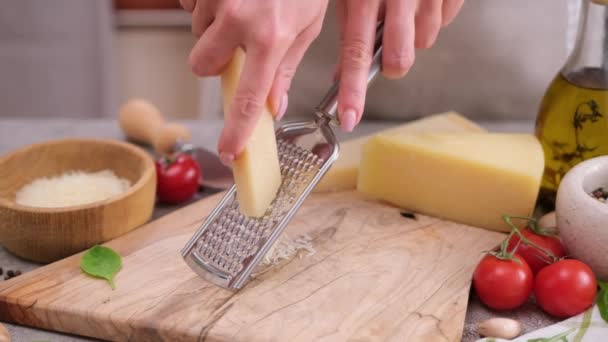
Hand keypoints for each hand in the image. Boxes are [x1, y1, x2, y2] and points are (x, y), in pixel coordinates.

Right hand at [180, 0, 328, 163]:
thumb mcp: (307, 24)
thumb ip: (286, 68)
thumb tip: (273, 106)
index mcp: (271, 37)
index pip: (246, 99)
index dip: (236, 131)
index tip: (229, 151)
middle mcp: (238, 19)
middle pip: (202, 65)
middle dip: (215, 61)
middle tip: (237, 45)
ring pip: (196, 32)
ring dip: (214, 28)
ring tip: (242, 7)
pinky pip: (189, 4)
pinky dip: (205, 4)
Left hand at [334, 0, 463, 131]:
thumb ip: (348, 30)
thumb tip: (340, 76)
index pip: (356, 53)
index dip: (352, 90)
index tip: (349, 118)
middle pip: (399, 59)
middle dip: (394, 64)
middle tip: (389, 46)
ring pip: (425, 41)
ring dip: (414, 35)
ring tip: (406, 11)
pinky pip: (445, 21)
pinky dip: (434, 18)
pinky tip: (422, 2)